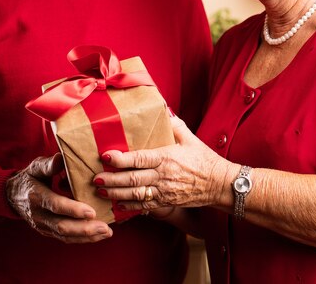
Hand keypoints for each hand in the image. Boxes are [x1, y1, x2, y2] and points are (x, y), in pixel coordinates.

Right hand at [6, 153, 111, 243]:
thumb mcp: (35, 167)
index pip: (55, 205)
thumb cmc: (29, 178)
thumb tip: (61, 158)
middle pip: (62, 226)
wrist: (12, 195)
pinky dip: (82, 239)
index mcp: (36, 196)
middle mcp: (38, 214)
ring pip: (65, 235)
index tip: (91, 212)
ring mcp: (43, 226)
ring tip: (106, 232)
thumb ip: (49, 164)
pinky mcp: (47, 232)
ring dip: (87, 236)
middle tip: (105, 227)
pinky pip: (65, 238)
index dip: (73, 210)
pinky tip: (98, 235)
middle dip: (84, 228)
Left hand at [93, 116, 235, 212]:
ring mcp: (165, 192)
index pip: (139, 158)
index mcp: (167, 157)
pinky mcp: (167, 203)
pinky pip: (145, 206)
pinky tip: (118, 204)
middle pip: (133, 179)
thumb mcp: (190, 138)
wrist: (219, 184)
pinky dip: (130, 206)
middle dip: (112, 179)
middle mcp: (163, 176)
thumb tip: (163, 110)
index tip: (106, 156)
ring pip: (136, 195)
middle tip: (96, 178)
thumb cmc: (204, 159)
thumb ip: (174, 125)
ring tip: (101, 191)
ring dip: (116, 193)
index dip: (121, 159)